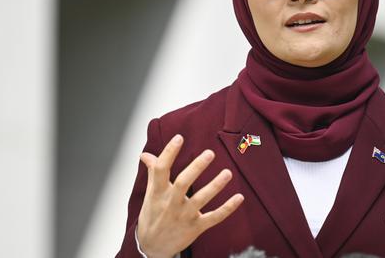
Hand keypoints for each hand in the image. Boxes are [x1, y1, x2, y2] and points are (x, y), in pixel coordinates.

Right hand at [137, 134, 243, 257]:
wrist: (152, 247)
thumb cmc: (153, 216)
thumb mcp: (150, 194)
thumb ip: (153, 173)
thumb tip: (146, 155)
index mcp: (158, 192)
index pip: (161, 170)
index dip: (169, 153)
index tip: (179, 138)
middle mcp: (171, 203)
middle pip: (183, 183)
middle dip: (196, 168)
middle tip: (209, 153)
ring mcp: (184, 216)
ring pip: (201, 200)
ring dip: (215, 186)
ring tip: (227, 173)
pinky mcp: (195, 227)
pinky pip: (214, 217)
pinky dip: (227, 208)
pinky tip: (239, 197)